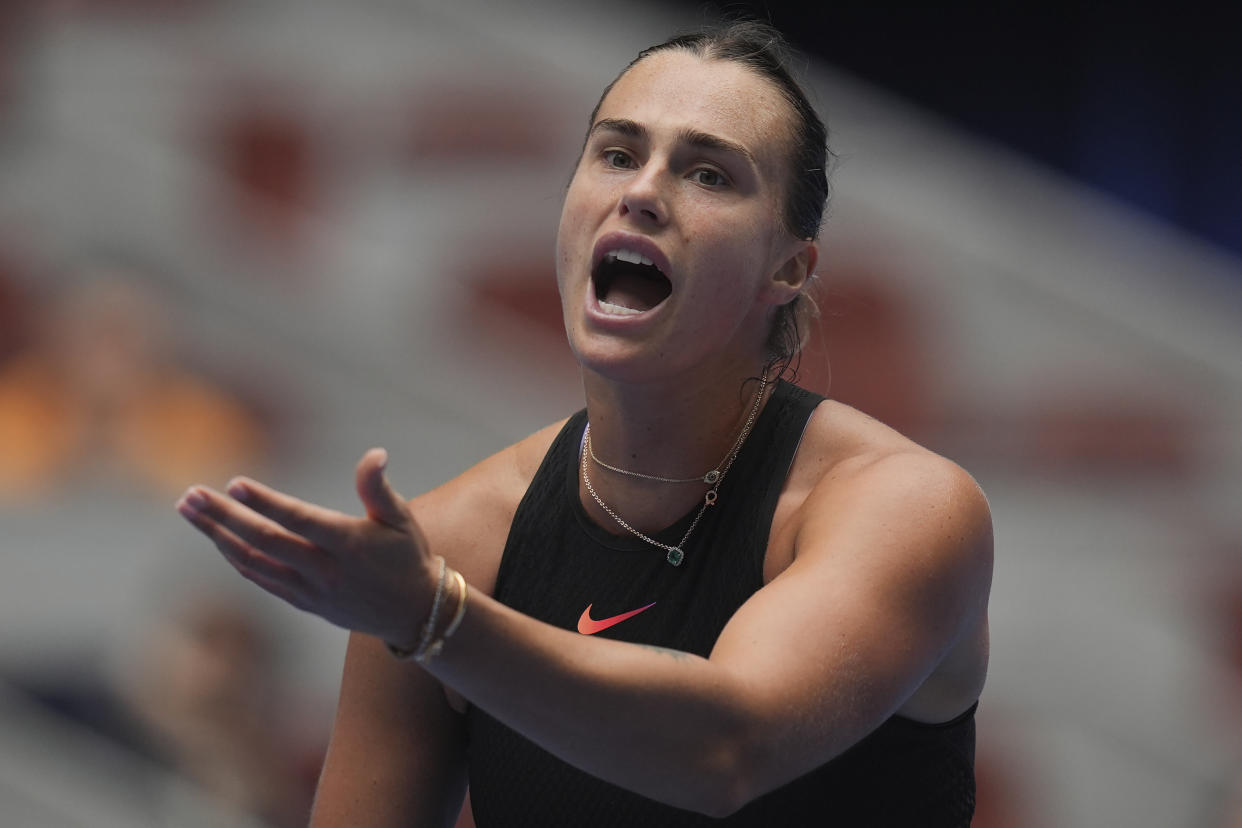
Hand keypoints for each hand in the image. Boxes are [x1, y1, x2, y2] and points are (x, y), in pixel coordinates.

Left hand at [175, 448, 433, 646]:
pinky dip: (235, 558)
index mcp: (349, 543)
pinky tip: (218, 539)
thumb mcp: (401, 517)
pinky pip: (261, 579)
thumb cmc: (407, 556)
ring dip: (218, 536)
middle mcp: (324, 570)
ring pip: (253, 562)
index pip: (299, 520)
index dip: (266, 502)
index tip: (233, 483)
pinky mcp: (303, 602)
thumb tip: (374, 453)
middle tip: (190, 495)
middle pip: (264, 541)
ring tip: (189, 511)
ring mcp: (310, 590)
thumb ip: (378, 487)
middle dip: (223, 517)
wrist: (413, 611)